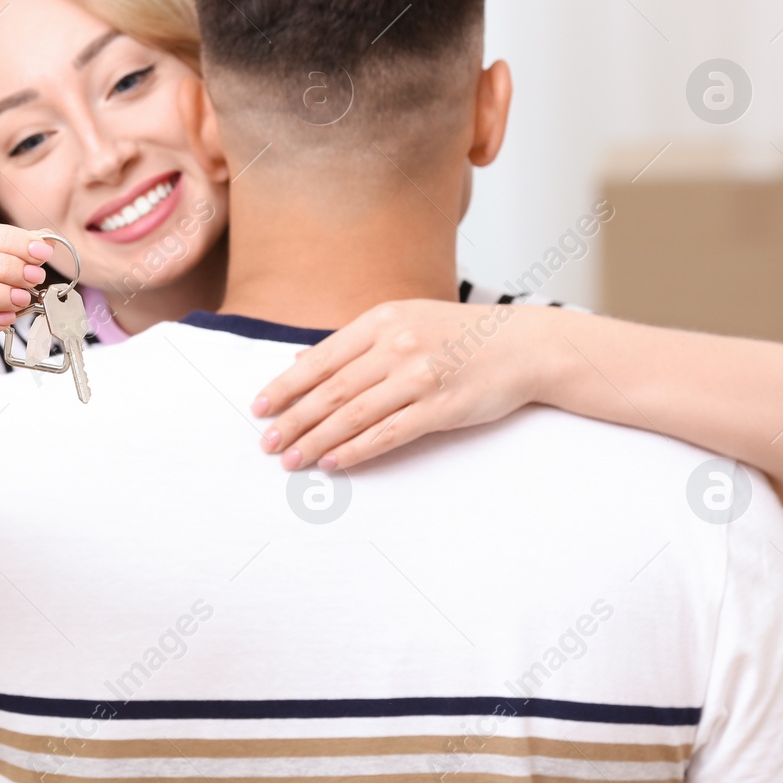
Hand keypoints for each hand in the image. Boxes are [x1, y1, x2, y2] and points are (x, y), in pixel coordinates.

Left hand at [252, 299, 555, 469]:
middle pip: (331, 390)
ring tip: (291, 460)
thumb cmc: (458, 334)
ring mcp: (420, 376)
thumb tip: (299, 360)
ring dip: (317, 440)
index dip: (285, 385)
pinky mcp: (442, 407)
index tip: (259, 407)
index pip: (320, 358)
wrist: (523, 344)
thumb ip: (353, 343)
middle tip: (267, 443)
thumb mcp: (403, 320)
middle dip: (293, 420)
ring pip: (354, 414)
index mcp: (381, 320)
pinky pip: (388, 433)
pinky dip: (356, 450)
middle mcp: (396, 345)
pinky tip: (334, 461)